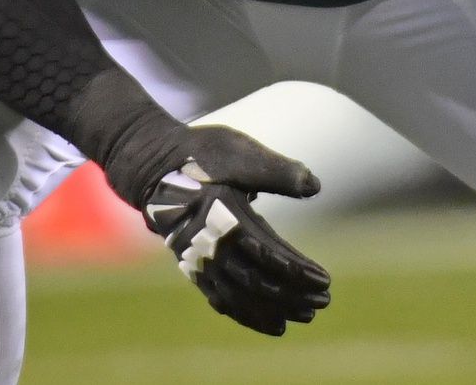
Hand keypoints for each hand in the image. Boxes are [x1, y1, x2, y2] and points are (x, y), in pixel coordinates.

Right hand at [136, 127, 330, 335]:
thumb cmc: (201, 153)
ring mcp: (199, 260)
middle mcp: (211, 246)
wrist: (151, 164)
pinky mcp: (194, 267)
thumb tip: (315, 186)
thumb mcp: (239, 153)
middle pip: (256, 282)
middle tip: (323, 302)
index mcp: (225, 217)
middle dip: (292, 295)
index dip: (296, 271)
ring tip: (303, 317)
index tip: (324, 280)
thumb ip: (276, 170)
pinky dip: (246, 314)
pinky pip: (221, 299)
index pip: (267, 254)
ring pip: (240, 296)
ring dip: (273, 310)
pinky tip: (269, 323)